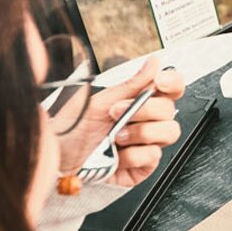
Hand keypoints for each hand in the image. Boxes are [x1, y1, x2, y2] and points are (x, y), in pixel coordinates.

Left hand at [57, 57, 185, 186]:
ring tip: (116, 136)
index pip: (170, 89)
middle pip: (170, 110)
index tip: (159, 81)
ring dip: (141, 131)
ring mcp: (146, 144)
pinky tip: (117, 155)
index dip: (172, 82)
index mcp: (138, 102)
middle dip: (144, 109)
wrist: (59, 159)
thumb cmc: (74, 130)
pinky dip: (133, 154)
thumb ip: (130, 84)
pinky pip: (153, 156)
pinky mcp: (143, 167)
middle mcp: (145, 123)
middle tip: (116, 112)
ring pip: (169, 132)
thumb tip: (153, 63)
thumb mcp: (99, 102)